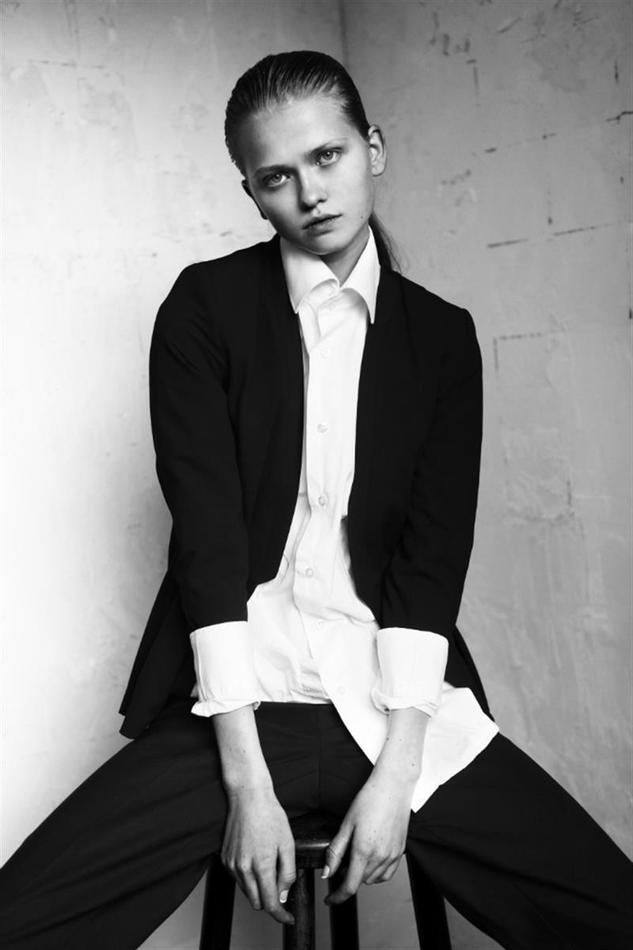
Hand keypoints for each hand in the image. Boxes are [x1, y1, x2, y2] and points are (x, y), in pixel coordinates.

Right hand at [221, 785, 295, 924]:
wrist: (248, 796)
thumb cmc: (270, 815)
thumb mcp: (287, 843)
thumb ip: (287, 873)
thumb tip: (283, 894)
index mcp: (261, 866)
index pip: (270, 904)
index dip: (281, 915)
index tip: (288, 917)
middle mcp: (242, 868)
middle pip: (257, 902)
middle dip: (270, 900)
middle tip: (281, 885)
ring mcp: (231, 864)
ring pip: (247, 891)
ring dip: (259, 888)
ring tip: (269, 864)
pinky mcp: (224, 858)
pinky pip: (238, 879)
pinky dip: (248, 877)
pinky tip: (256, 859)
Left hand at [323, 768, 414, 903]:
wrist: (393, 786)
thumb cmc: (369, 799)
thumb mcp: (347, 823)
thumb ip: (336, 851)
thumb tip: (327, 873)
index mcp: (364, 850)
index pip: (350, 887)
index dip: (338, 897)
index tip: (330, 900)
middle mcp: (380, 857)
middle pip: (360, 881)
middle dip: (348, 876)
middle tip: (342, 859)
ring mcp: (393, 855)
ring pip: (373, 879)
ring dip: (362, 874)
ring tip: (356, 853)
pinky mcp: (400, 851)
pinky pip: (387, 873)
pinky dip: (376, 873)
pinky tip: (371, 859)